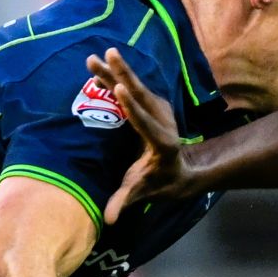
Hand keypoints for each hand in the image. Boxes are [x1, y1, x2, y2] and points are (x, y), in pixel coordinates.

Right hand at [86, 48, 191, 223]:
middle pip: (140, 96)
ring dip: (115, 70)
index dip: (131, 106)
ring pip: (135, 87)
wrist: (180, 170)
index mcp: (162, 142)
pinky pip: (132, 89)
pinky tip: (97, 67)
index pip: (144, 122)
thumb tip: (108, 221)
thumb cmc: (159, 182)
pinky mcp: (152, 105)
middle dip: (122, 75)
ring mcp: (159, 110)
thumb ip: (125, 202)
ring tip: (96, 55)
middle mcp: (163, 121)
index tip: (118, 88)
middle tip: (107, 55)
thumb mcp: (142, 192)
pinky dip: (115, 77)